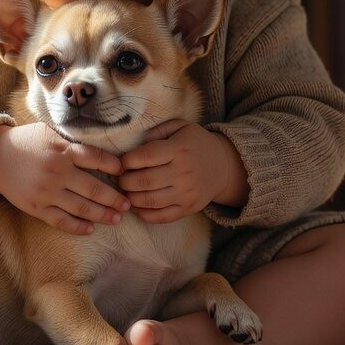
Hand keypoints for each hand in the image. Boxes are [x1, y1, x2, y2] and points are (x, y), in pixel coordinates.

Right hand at [0, 122, 131, 235]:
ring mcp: (47, 192)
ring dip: (102, 215)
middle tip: (128, 204)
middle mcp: (57, 172)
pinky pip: (61, 221)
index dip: (113, 165)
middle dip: (114, 198)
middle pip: (93, 188)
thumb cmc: (28, 142)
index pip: (95, 158)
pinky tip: (91, 229)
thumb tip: (102, 142)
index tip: (124, 171)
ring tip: (117, 219)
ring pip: (81, 208)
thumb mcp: (50, 132)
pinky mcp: (37, 207)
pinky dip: (77, 227)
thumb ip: (72, 139)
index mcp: (62, 150)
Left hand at [118, 120, 246, 223]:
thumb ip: (157, 131)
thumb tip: (136, 144)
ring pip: (150, 201)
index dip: (126, 160)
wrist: (224, 166)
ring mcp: (186, 193)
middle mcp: (183, 172)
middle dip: (125, 181)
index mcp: (179, 149)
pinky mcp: (188, 209)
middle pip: (144, 181)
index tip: (122, 162)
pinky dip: (144, 215)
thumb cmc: (195, 144)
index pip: (145, 156)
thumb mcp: (181, 127)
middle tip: (120, 179)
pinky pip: (162, 217)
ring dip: (131, 199)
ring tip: (126, 193)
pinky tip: (137, 207)